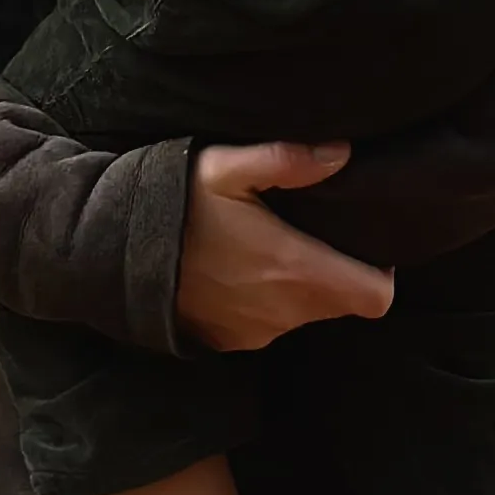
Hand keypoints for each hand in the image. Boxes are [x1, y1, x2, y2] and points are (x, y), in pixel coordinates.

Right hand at [176, 140, 395, 352]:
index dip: (381, 273)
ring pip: (308, 314)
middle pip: (344, 303)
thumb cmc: (175, 207)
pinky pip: (272, 324)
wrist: (113, 258)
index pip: (375, 296)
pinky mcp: (234, 341)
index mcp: (294, 268)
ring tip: (276, 246)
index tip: (367, 245)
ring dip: (302, 287)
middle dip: (340, 273)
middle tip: (318, 234)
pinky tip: (244, 270)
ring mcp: (259, 331)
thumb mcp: (226, 168)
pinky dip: (270, 302)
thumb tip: (342, 153)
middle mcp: (284, 310)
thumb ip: (287, 161)